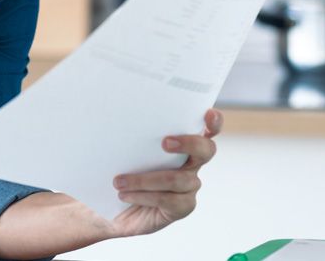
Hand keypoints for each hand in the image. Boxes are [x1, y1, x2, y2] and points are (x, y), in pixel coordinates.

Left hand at [108, 109, 221, 236]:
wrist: (111, 211)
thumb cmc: (119, 175)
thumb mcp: (120, 154)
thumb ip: (127, 138)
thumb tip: (114, 118)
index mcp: (181, 145)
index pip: (206, 130)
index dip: (213, 122)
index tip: (208, 114)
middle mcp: (191, 164)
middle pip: (205, 150)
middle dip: (190, 143)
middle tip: (165, 143)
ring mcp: (188, 187)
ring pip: (177, 179)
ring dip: (145, 179)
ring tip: (119, 181)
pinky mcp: (182, 207)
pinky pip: (168, 200)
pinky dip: (143, 196)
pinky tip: (124, 195)